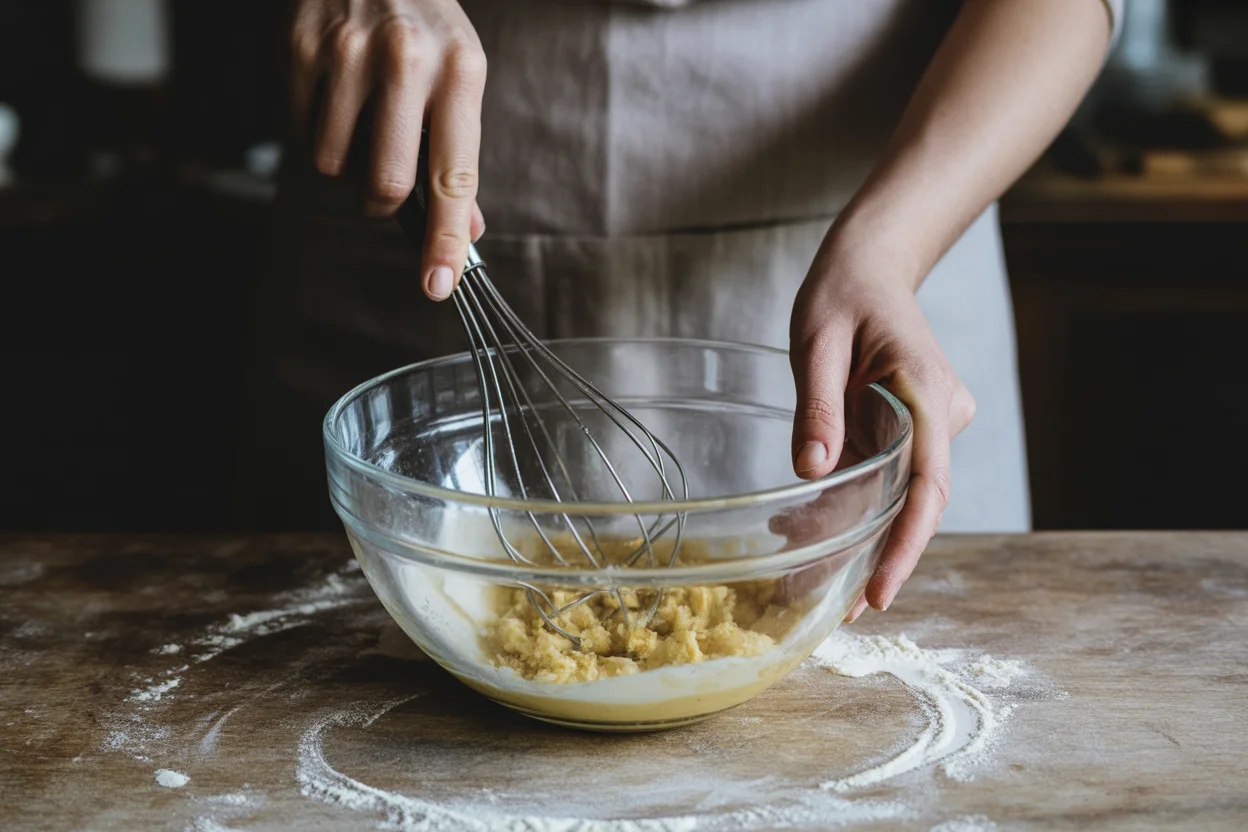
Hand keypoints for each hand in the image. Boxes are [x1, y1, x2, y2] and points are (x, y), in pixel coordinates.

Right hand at [288, 0, 486, 299]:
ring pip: (332, 164)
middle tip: (382, 189)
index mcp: (460, 72)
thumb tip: (467, 231)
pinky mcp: (300, 48)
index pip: (454, 177)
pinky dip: (315, 128)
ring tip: (359, 119)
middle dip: (381, 205)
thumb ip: (459, 153)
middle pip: (385, 183)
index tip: (438, 285)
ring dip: (343, 164)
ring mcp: (347, 52)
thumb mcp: (460, 72)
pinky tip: (333, 93)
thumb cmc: (422, 21)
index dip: (444, 240)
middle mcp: (407, 61)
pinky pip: (300, 130)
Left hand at [789, 232, 974, 621]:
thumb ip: (817, 405)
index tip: (879, 594)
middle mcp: (938, 418)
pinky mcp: (908, 431)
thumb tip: (811, 473)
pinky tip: (799, 530)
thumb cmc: (843, 292)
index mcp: (926, 393)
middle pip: (910, 503)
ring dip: (850, 535)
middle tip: (820, 605)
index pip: (927, 487)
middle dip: (868, 556)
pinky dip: (846, 506)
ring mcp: (927, 427)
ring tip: (797, 576)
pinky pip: (882, 479)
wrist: (869, 265)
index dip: (905, 547)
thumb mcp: (816, 341)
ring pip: (894, 497)